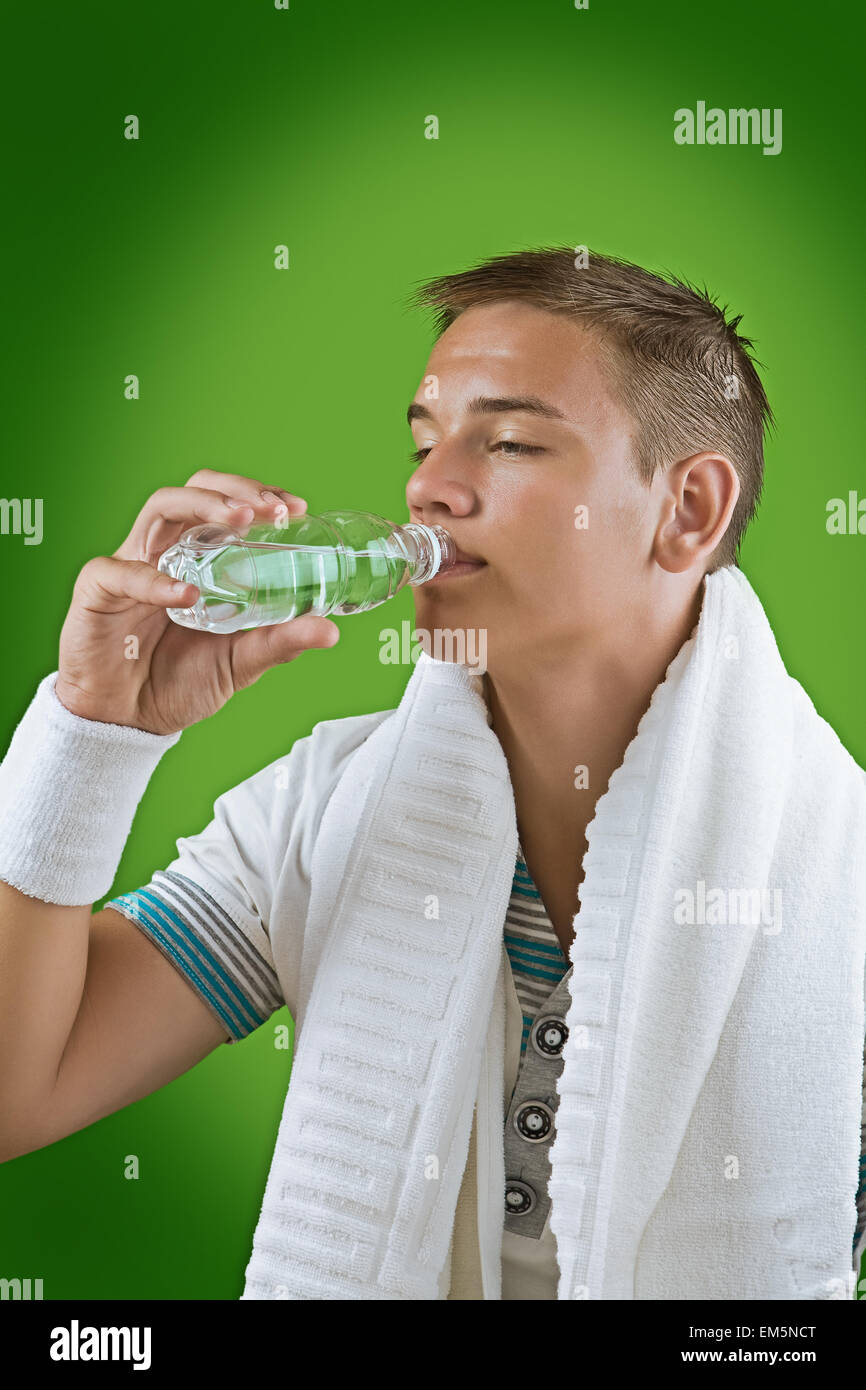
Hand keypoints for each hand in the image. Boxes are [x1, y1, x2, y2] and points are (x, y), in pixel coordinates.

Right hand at [55, 470, 339, 733]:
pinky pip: (122, 571)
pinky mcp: (98, 590)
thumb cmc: (180, 682)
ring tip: (240, 521)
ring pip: (161, 507)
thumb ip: (280, 642)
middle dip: (235, 490)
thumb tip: (329, 630)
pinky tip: (187, 595)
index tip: (297, 507)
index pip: (227, 505)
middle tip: (272, 509)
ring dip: (204, 506)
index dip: (260, 496)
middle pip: (195, 491)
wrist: (130, 722)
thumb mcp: (241, 661)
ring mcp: (131, 565)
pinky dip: (156, 579)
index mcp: (199, 559)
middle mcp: (166, 551)